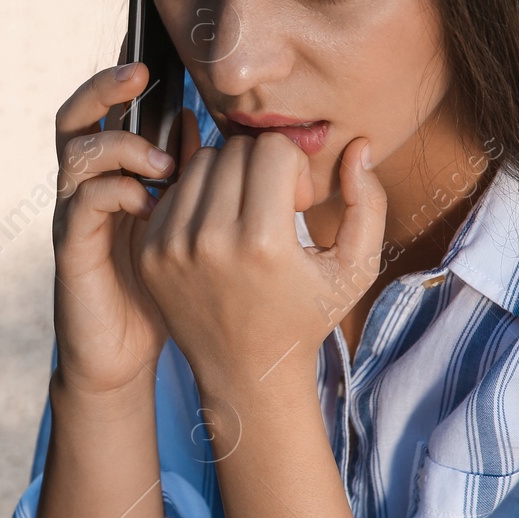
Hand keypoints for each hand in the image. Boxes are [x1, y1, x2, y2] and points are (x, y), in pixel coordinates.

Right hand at [50, 61, 199, 397]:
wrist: (122, 352)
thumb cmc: (157, 288)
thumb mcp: (180, 225)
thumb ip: (184, 177)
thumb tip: (198, 125)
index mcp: (107, 174)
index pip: (103, 109)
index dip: (121, 77)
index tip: (156, 54)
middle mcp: (82, 187)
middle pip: (73, 116)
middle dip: (104, 87)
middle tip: (140, 74)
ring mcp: (72, 216)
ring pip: (74, 153)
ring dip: (121, 147)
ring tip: (166, 166)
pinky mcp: (72, 249)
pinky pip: (81, 203)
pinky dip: (115, 193)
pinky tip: (149, 205)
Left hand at [138, 131, 385, 398]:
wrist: (245, 371)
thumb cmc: (305, 316)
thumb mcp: (354, 268)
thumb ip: (368, 203)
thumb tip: (359, 147)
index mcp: (264, 243)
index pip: (273, 148)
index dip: (295, 168)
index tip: (298, 203)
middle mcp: (210, 241)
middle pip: (235, 150)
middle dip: (262, 168)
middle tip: (274, 207)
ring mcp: (172, 247)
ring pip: (201, 162)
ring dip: (229, 178)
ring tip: (246, 216)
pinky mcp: (150, 252)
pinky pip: (174, 191)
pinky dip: (200, 199)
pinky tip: (219, 231)